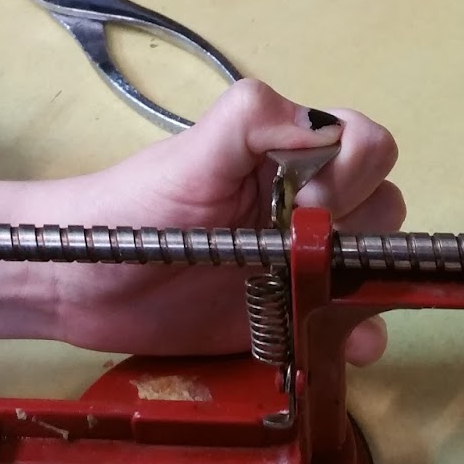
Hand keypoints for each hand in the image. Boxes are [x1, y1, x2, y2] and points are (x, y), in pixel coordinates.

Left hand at [47, 79, 404, 363]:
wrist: (79, 286)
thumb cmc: (129, 211)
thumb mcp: (187, 157)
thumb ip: (250, 120)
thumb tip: (320, 123)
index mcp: (289, 155)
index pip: (367, 147)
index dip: (352, 173)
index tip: (305, 200)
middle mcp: (307, 204)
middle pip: (383, 209)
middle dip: (359, 233)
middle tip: (296, 255)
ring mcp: (302, 264)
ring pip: (376, 267)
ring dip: (368, 286)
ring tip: (327, 302)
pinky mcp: (292, 317)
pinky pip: (350, 325)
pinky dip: (359, 336)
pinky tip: (342, 344)